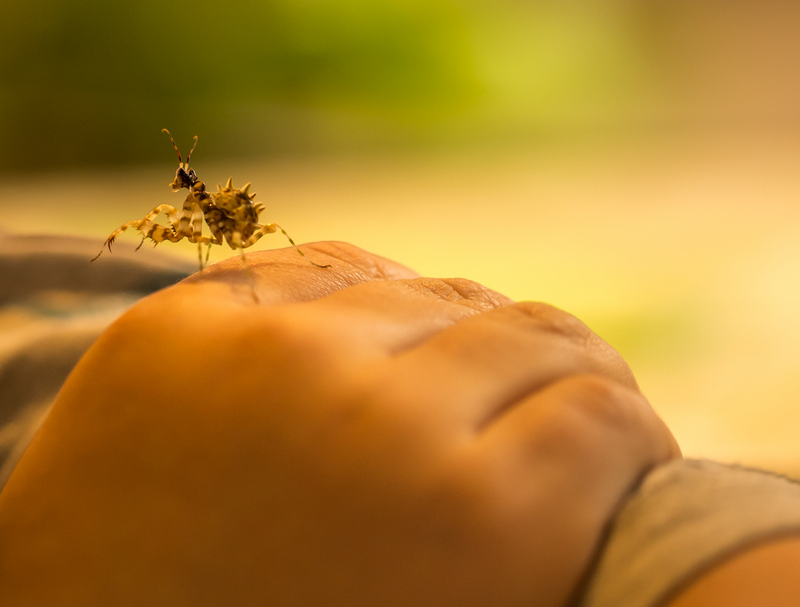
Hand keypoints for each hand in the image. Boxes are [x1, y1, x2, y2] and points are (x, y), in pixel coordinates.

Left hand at [0, 242, 678, 606]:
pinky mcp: (173, 322)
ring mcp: (265, 350)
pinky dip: (350, 302)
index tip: (614, 457)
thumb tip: (595, 443)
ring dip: (448, 335)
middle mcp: (380, 412)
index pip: (608, 414)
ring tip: (432, 388)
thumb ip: (526, 535)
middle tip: (537, 419)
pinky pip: (313, 265)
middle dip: (554, 377)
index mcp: (478, 524)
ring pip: (424, 284)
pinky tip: (349, 345)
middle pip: (527, 329)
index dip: (625, 434)